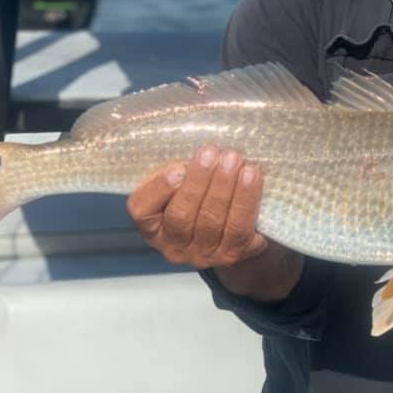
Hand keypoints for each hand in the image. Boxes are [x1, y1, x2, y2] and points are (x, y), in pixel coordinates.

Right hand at [127, 145, 267, 268]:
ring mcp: (203, 255)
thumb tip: (191, 137)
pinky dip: (245, 199)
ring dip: (224, 186)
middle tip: (211, 152)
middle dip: (198, 181)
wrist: (239, 230)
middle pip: (181, 215)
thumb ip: (180, 167)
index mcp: (152, 225)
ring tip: (233, 158)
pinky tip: (251, 175)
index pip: (141, 210)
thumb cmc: (203, 195)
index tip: (177, 168)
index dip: (158, 189)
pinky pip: (239, 227)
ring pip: (211, 220)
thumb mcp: (184, 182)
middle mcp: (173, 245)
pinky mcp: (232, 254)